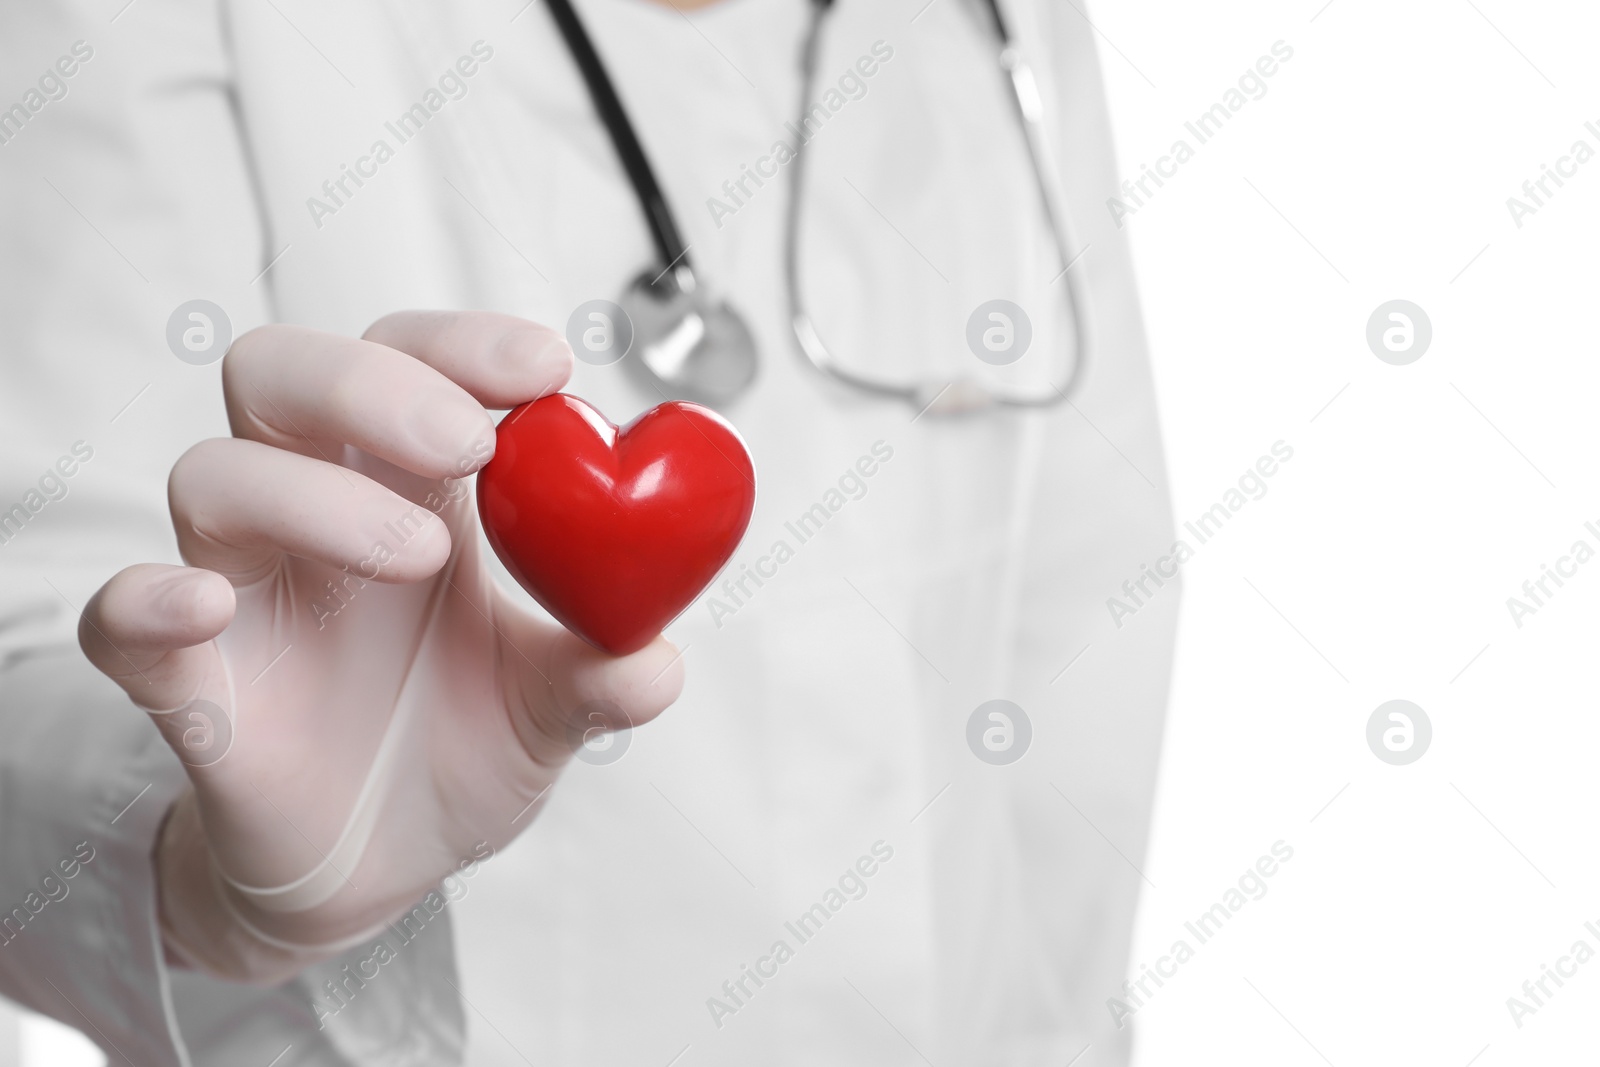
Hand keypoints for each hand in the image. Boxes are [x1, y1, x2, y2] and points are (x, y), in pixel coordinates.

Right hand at [78, 311, 684, 981]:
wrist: (381, 866)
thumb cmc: (462, 745)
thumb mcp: (552, 711)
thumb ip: (601, 677)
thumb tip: (655, 664)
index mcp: (410, 487)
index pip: (410, 358)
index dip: (463, 344)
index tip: (546, 368)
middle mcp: (312, 513)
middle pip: (285, 375)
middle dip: (373, 382)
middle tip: (469, 441)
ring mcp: (242, 590)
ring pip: (212, 477)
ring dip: (311, 494)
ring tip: (419, 554)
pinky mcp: (187, 684)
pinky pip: (120, 619)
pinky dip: (149, 602)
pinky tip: (209, 607)